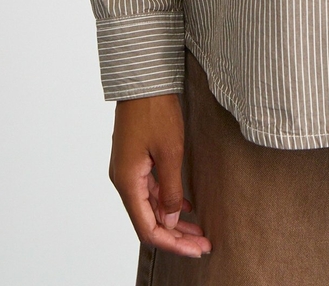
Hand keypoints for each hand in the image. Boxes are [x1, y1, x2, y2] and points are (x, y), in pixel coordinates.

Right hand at [109, 93, 210, 257]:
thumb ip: (170, 190)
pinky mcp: (137, 160)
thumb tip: (171, 222)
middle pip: (149, 220)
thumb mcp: (170, 152)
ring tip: (199, 231)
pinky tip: (187, 207)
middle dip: (176, 236)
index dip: (172, 243)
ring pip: (151, 206)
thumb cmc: (155, 110)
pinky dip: (169, 201)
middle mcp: (124, 180)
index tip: (196, 249)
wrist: (144, 79)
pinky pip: (152, 190)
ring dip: (174, 220)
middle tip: (203, 245)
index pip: (147, 228)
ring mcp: (129, 170)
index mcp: (127, 182)